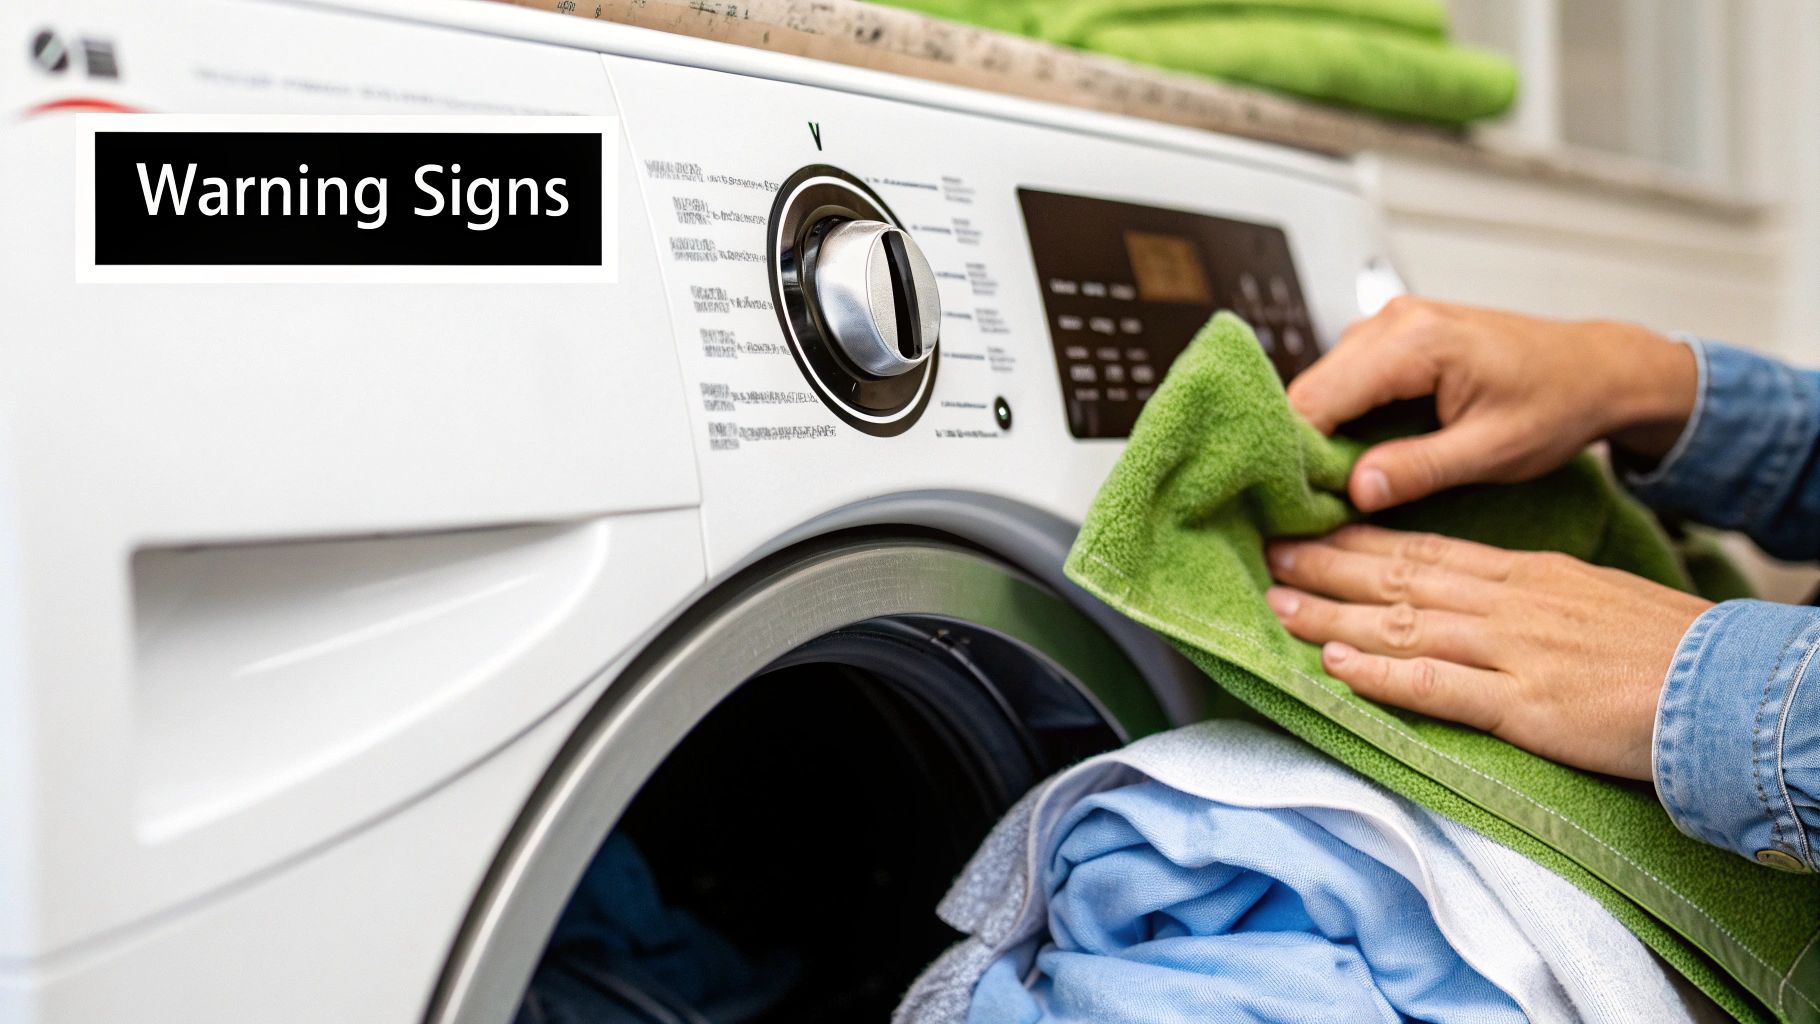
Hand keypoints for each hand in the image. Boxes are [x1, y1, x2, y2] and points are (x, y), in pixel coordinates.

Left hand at [1263, 525, 1709, 779]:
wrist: (1731, 688)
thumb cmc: (1666, 650)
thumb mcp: (1590, 600)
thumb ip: (1529, 598)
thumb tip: (1478, 599)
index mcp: (1527, 576)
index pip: (1426, 551)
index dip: (1362, 544)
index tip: (1312, 534)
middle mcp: (1510, 603)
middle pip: (1400, 577)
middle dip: (1329, 566)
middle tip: (1269, 554)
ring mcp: (1515, 650)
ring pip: (1403, 622)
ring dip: (1332, 615)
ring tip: (1277, 605)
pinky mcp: (1527, 703)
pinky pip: (1440, 685)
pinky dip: (1382, 675)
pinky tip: (1337, 666)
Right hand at [1287, 297, 1697, 511]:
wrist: (1597, 369)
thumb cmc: (1557, 405)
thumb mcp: (1492, 451)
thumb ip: (1419, 469)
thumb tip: (1353, 491)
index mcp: (1414, 342)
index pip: (1316, 401)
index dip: (1300, 456)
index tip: (1303, 506)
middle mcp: (1392, 320)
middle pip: (1310, 391)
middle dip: (1310, 448)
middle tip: (1325, 504)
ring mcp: (1390, 323)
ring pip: (1323, 387)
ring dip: (1328, 434)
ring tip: (1351, 482)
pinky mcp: (1394, 336)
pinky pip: (1347, 380)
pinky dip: (1348, 419)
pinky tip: (1369, 453)